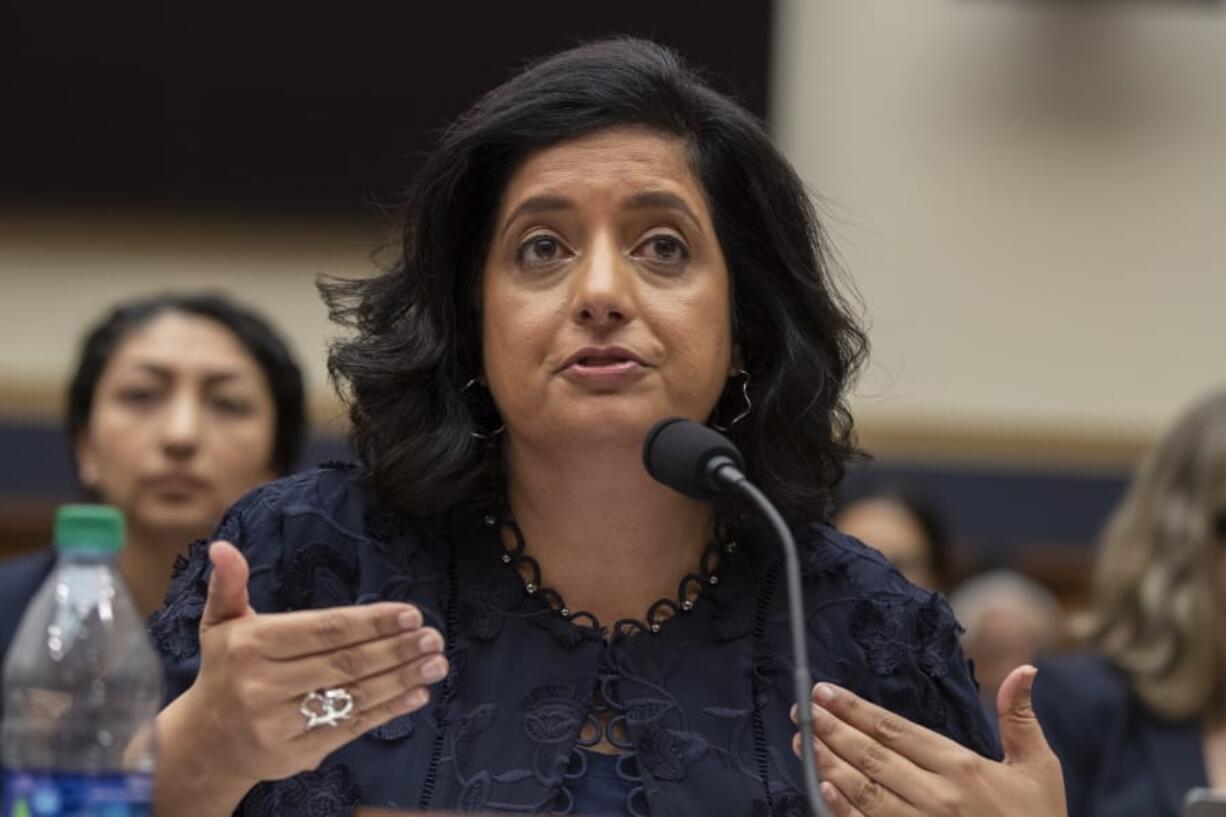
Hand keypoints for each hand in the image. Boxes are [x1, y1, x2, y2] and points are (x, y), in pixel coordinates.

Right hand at [165, 541, 446, 788]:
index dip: (371, 622)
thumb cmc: (225, 670)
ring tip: (436, 663)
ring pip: (352, 697)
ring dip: (401, 679)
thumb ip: (230, 585)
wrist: (205, 744)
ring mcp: (278, 724)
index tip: (410, 614)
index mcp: (249, 646)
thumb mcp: (220, 624)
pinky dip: (388, 711)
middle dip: (395, 649)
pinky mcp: (295, 754)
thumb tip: (223, 547)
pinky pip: (350, 728)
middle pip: (344, 664)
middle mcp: (261, 686)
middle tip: (433, 637)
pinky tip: (417, 695)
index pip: (323, 630)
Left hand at [790, 666, 1065, 816]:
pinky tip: (820, 789)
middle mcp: (938, 796)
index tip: (825, 692)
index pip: (895, 730)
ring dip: (828, 764)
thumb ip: (1019, 717)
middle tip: (801, 710)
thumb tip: (1025, 667)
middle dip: (831, 730)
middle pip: (872, 755)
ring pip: (864, 790)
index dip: (855, 710)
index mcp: (963, 767)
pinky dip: (842, 809)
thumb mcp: (1039, 768)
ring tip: (802, 742)